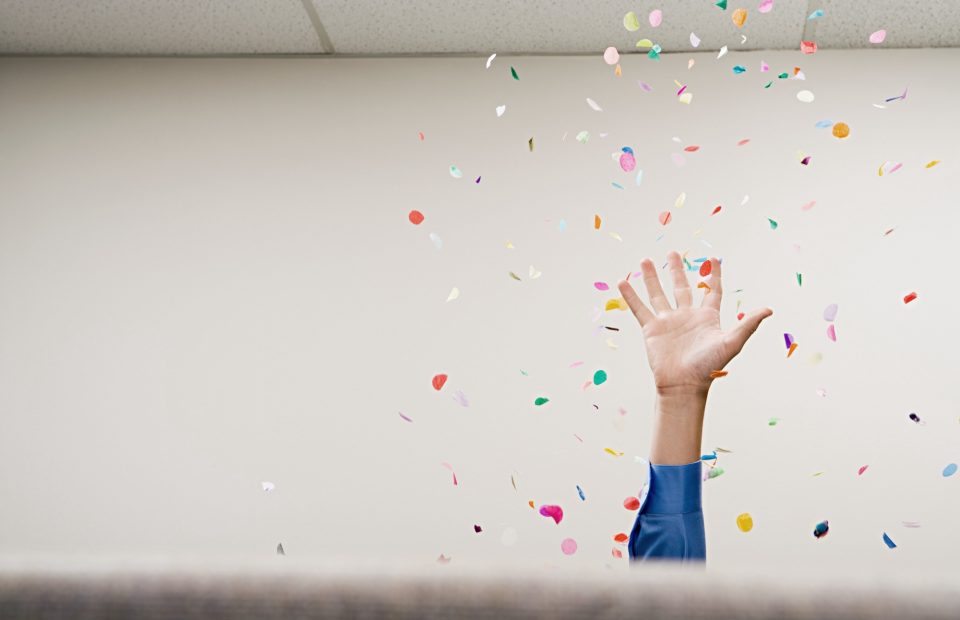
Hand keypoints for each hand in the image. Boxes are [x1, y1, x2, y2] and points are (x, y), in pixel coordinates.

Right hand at [618, 252, 771, 396]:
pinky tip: (622, 282)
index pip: (711, 291)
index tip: (715, 259)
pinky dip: (631, 296)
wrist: (684, 385)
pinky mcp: (651, 329)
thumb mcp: (731, 342)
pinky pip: (639, 308)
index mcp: (706, 317)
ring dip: (651, 277)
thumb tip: (769, 309)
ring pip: (658, 294)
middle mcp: (686, 316)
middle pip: (681, 287)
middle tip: (672, 253)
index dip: (714, 275)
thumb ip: (748, 324)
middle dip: (676, 270)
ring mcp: (667, 321)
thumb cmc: (709, 366)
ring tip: (645, 260)